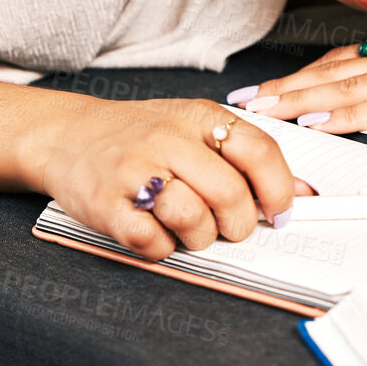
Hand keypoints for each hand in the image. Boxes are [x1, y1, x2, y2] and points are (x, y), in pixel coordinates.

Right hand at [31, 98, 313, 261]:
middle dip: (239, 225)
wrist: (64, 135)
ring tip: (187, 227)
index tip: (279, 212)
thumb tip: (302, 193)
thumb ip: (244, 155)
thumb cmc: (137, 135)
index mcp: (197, 117)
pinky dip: (161, 248)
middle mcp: (167, 139)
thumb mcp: (192, 128)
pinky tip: (155, 231)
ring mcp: (135, 171)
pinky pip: (153, 243)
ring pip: (194, 221)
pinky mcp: (107, 205)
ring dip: (199, 238)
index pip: (259, 150)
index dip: (279, 190)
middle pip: (230, 194)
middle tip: (228, 228)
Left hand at [238, 33, 366, 133]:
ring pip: (351, 86)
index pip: (348, 60)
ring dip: (301, 101)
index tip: (267, 89)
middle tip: (244, 104)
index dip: (303, 75)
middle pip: (337, 71)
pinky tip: (321, 125)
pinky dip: (349, 115)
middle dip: (287, 89)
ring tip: (262, 115)